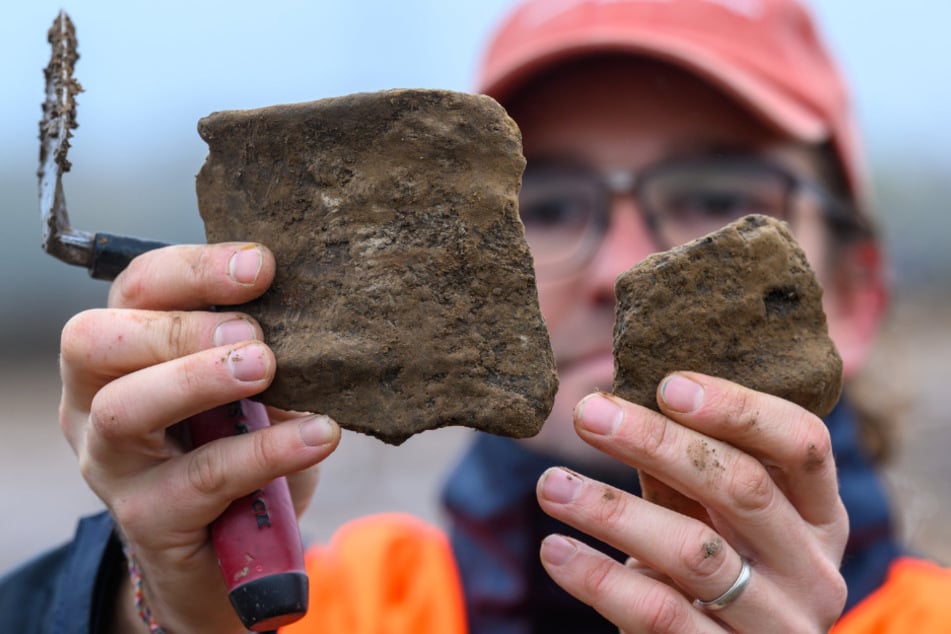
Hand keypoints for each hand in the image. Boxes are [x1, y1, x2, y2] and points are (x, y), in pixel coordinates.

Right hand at [59, 243, 340, 632]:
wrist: (226, 555)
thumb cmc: (236, 450)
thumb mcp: (249, 391)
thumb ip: (262, 350)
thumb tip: (318, 309)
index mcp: (122, 352)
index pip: (135, 289)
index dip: (194, 269)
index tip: (263, 264)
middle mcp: (96, 402)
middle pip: (96, 340)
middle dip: (178, 326)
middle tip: (253, 333)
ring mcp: (112, 464)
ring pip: (127, 409)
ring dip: (199, 380)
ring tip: (266, 368)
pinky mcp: (147, 518)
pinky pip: (199, 479)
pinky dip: (264, 450)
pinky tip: (317, 435)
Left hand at [536, 372, 847, 632]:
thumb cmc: (709, 576)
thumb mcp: (711, 520)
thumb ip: (686, 468)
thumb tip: (617, 399)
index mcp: (819, 517)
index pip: (804, 445)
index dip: (740, 409)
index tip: (667, 385)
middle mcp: (813, 570)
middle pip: (743, 488)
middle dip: (657, 442)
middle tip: (587, 413)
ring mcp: (777, 625)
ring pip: (694, 553)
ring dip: (612, 511)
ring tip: (551, 485)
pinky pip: (659, 614)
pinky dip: (599, 579)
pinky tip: (555, 549)